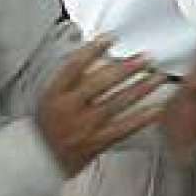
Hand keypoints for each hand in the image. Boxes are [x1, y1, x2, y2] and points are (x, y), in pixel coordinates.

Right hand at [36, 38, 166, 177]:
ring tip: (157, 77)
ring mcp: (84, 126)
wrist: (39, 158)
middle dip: (126, 68)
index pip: (74, 65)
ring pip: (117, 103)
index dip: (93, 49)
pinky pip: (124, 128)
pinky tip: (156, 109)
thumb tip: (95, 60)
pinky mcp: (97, 142)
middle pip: (101, 82)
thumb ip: (71, 80)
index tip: (110, 38)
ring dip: (140, 88)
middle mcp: (69, 108)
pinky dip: (142, 118)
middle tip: (145, 58)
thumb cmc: (45, 125)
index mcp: (54, 93)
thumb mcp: (49, 96)